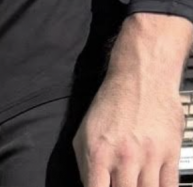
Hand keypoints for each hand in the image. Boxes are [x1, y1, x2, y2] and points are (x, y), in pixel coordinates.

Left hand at [75, 14, 188, 186]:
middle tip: (121, 185)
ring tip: (135, 185)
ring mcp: (150, 157)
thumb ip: (86, 165)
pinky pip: (169, 186)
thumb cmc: (111, 105)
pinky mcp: (171, 154)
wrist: (142, 79)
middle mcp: (124, 157)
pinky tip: (154, 186)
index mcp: (98, 153)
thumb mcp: (84, 133)